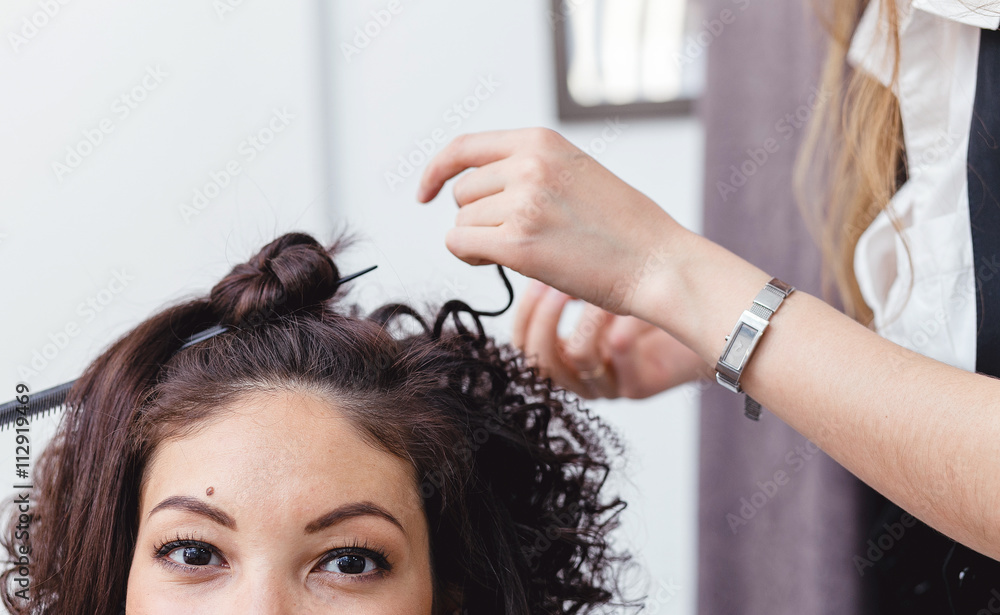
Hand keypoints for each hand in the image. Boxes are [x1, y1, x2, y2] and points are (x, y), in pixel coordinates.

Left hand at [417, 127, 683, 315]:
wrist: (658, 263)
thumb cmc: (625, 229)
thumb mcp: (576, 173)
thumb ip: (530, 170)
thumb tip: (477, 189)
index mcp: (542, 141)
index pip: (464, 147)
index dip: (437, 171)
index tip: (426, 193)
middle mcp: (528, 165)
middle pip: (463, 193)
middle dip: (478, 218)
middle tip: (515, 237)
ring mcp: (522, 202)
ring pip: (462, 223)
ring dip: (480, 242)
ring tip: (527, 251)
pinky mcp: (517, 243)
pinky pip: (461, 246)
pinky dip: (471, 258)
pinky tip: (502, 264)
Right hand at [512, 279, 713, 399]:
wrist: (709, 322)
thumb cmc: (653, 298)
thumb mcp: (602, 285)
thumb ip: (569, 277)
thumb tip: (532, 246)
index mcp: (565, 354)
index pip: (523, 348)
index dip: (523, 316)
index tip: (534, 279)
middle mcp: (581, 375)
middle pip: (538, 362)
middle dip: (544, 319)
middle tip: (556, 285)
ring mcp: (609, 384)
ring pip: (575, 360)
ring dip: (586, 317)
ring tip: (599, 291)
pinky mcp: (636, 387)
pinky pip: (615, 354)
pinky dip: (619, 322)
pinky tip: (628, 305)